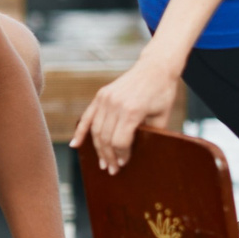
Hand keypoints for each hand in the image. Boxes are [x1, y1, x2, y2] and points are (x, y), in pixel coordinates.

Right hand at [70, 54, 185, 171]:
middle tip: (111, 170)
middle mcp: (116, 104)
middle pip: (106, 138)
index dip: (121, 155)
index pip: (120, 141)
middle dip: (109, 156)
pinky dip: (80, 131)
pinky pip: (87, 116)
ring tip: (102, 162)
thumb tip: (141, 153)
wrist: (155, 67)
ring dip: (97, 149)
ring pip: (95, 130)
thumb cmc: (163, 92)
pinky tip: (75, 145)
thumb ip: (151, 134)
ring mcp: (106, 98)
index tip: (124, 164)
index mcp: (132, 110)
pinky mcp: (101, 95)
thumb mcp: (162, 116)